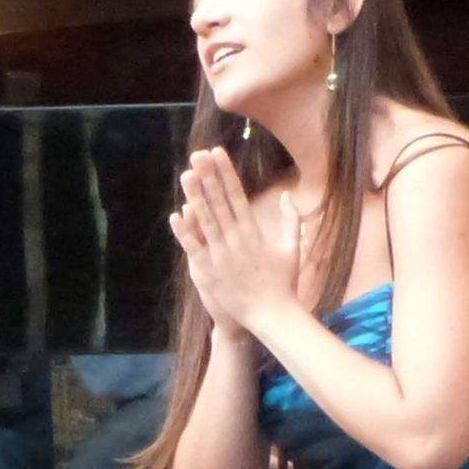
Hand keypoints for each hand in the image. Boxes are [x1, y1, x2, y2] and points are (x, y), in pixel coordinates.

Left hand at [170, 149, 297, 333]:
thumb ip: (291, 220)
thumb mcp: (292, 248)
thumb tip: (287, 195)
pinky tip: (176, 215)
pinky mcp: (210, 273)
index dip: (226, 173)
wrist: (272, 315)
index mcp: (254, 232)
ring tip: (187, 175)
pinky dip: (186, 232)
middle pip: (220, 202)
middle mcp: (237, 240)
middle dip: (209, 177)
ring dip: (196, 197)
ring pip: (206, 221)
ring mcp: (222, 256)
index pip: (237, 195)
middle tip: (198, 154)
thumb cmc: (283, 283)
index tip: (218, 154)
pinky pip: (195, 248)